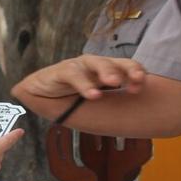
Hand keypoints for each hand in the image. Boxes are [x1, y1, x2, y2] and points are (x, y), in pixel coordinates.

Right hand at [14, 54, 146, 100]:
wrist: (39, 90)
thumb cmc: (71, 95)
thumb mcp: (95, 98)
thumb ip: (111, 102)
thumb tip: (140, 118)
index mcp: (106, 71)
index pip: (126, 67)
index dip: (136, 73)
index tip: (141, 87)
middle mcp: (95, 65)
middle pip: (115, 62)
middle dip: (128, 69)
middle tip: (137, 80)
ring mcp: (79, 65)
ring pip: (96, 63)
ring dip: (107, 71)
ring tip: (115, 82)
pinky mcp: (62, 70)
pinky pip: (74, 75)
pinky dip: (84, 84)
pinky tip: (93, 95)